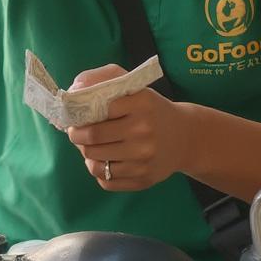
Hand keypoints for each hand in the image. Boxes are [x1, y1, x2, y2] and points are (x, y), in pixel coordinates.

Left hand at [67, 63, 187, 191]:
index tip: (77, 116)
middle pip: (93, 138)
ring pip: (96, 163)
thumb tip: (74, 89)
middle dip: (77, 136)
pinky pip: (106, 181)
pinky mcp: (144, 179)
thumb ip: (104, 79)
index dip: (82, 114)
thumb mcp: (134, 87)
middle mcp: (143, 131)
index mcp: (141, 103)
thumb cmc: (151, 109)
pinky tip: (104, 162)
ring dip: (86, 155)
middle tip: (76, 133)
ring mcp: (144, 158)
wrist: (186, 137)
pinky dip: (99, 172)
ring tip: (89, 147)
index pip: (99, 109)